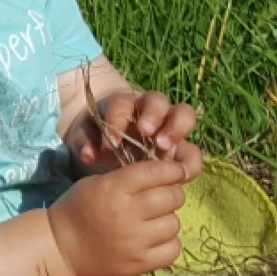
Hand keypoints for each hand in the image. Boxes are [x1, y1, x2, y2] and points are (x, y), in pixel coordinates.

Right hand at [47, 159, 187, 275]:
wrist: (61, 248)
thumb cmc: (77, 210)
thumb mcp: (96, 183)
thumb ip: (128, 178)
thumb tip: (164, 174)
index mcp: (113, 188)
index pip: (156, 172)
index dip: (172, 169)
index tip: (177, 171)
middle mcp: (127, 213)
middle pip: (172, 197)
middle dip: (171, 193)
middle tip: (161, 198)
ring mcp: (135, 241)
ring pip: (174, 223)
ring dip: (167, 219)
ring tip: (153, 221)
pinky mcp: (140, 263)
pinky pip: (173, 248)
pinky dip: (168, 242)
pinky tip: (155, 239)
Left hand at [69, 88, 201, 178]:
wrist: (112, 141)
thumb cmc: (97, 135)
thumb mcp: (84, 137)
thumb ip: (84, 143)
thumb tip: (88, 154)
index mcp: (122, 103)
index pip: (121, 104)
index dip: (117, 121)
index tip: (110, 143)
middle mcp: (149, 110)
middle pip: (158, 100)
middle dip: (154, 115)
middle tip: (147, 134)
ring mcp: (168, 126)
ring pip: (184, 115)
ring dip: (177, 129)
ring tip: (165, 148)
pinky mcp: (179, 148)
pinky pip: (192, 151)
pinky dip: (189, 161)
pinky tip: (181, 174)